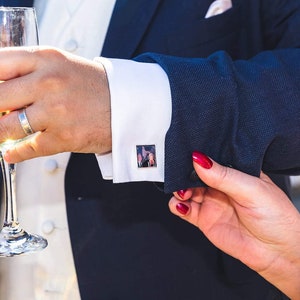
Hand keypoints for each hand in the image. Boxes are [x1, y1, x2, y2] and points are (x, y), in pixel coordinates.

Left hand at [0, 46, 110, 161]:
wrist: (126, 105)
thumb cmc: (94, 86)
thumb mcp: (61, 65)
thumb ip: (29, 71)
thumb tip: (1, 89)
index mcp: (46, 59)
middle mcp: (49, 83)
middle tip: (0, 114)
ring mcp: (56, 112)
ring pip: (8, 127)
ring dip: (0, 133)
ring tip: (2, 134)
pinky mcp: (65, 137)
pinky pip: (28, 148)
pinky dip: (15, 153)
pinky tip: (12, 151)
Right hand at [169, 151, 299, 298]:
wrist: (277, 252)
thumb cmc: (276, 217)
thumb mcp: (252, 189)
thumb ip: (224, 176)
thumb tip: (200, 159)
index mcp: (234, 173)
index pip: (211, 160)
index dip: (198, 159)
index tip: (188, 158)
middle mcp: (220, 187)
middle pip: (194, 175)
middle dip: (184, 175)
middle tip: (182, 179)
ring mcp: (211, 203)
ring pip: (186, 191)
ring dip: (179, 190)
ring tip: (184, 194)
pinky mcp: (203, 219)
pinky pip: (184, 210)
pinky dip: (177, 206)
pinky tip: (182, 206)